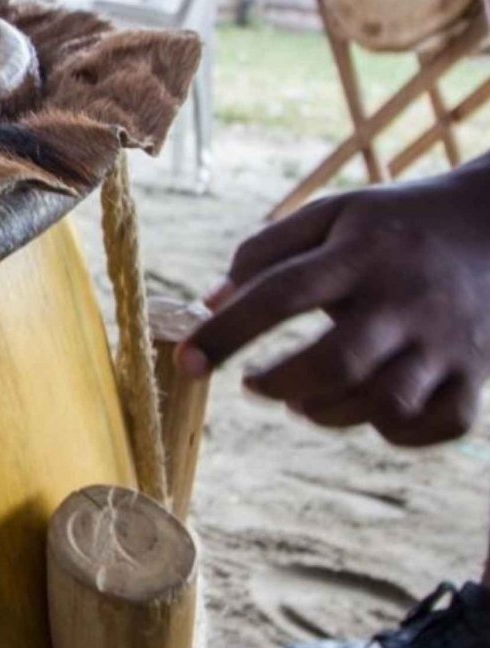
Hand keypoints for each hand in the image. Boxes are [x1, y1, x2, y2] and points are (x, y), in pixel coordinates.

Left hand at [178, 162, 489, 446]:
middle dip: (280, 384)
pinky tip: (366, 410)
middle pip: (337, 363)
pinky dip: (393, 432)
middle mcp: (405, 301)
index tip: (186, 361)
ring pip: (384, 403)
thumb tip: (209, 303)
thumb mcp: (329, 215)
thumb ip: (263, 252)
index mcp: (359, 255)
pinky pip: (435, 426)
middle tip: (254, 384)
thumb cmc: (390, 227)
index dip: (226, 332)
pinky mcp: (476, 374)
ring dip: (327, 412)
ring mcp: (446, 342)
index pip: (280, 294)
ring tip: (302, 399)